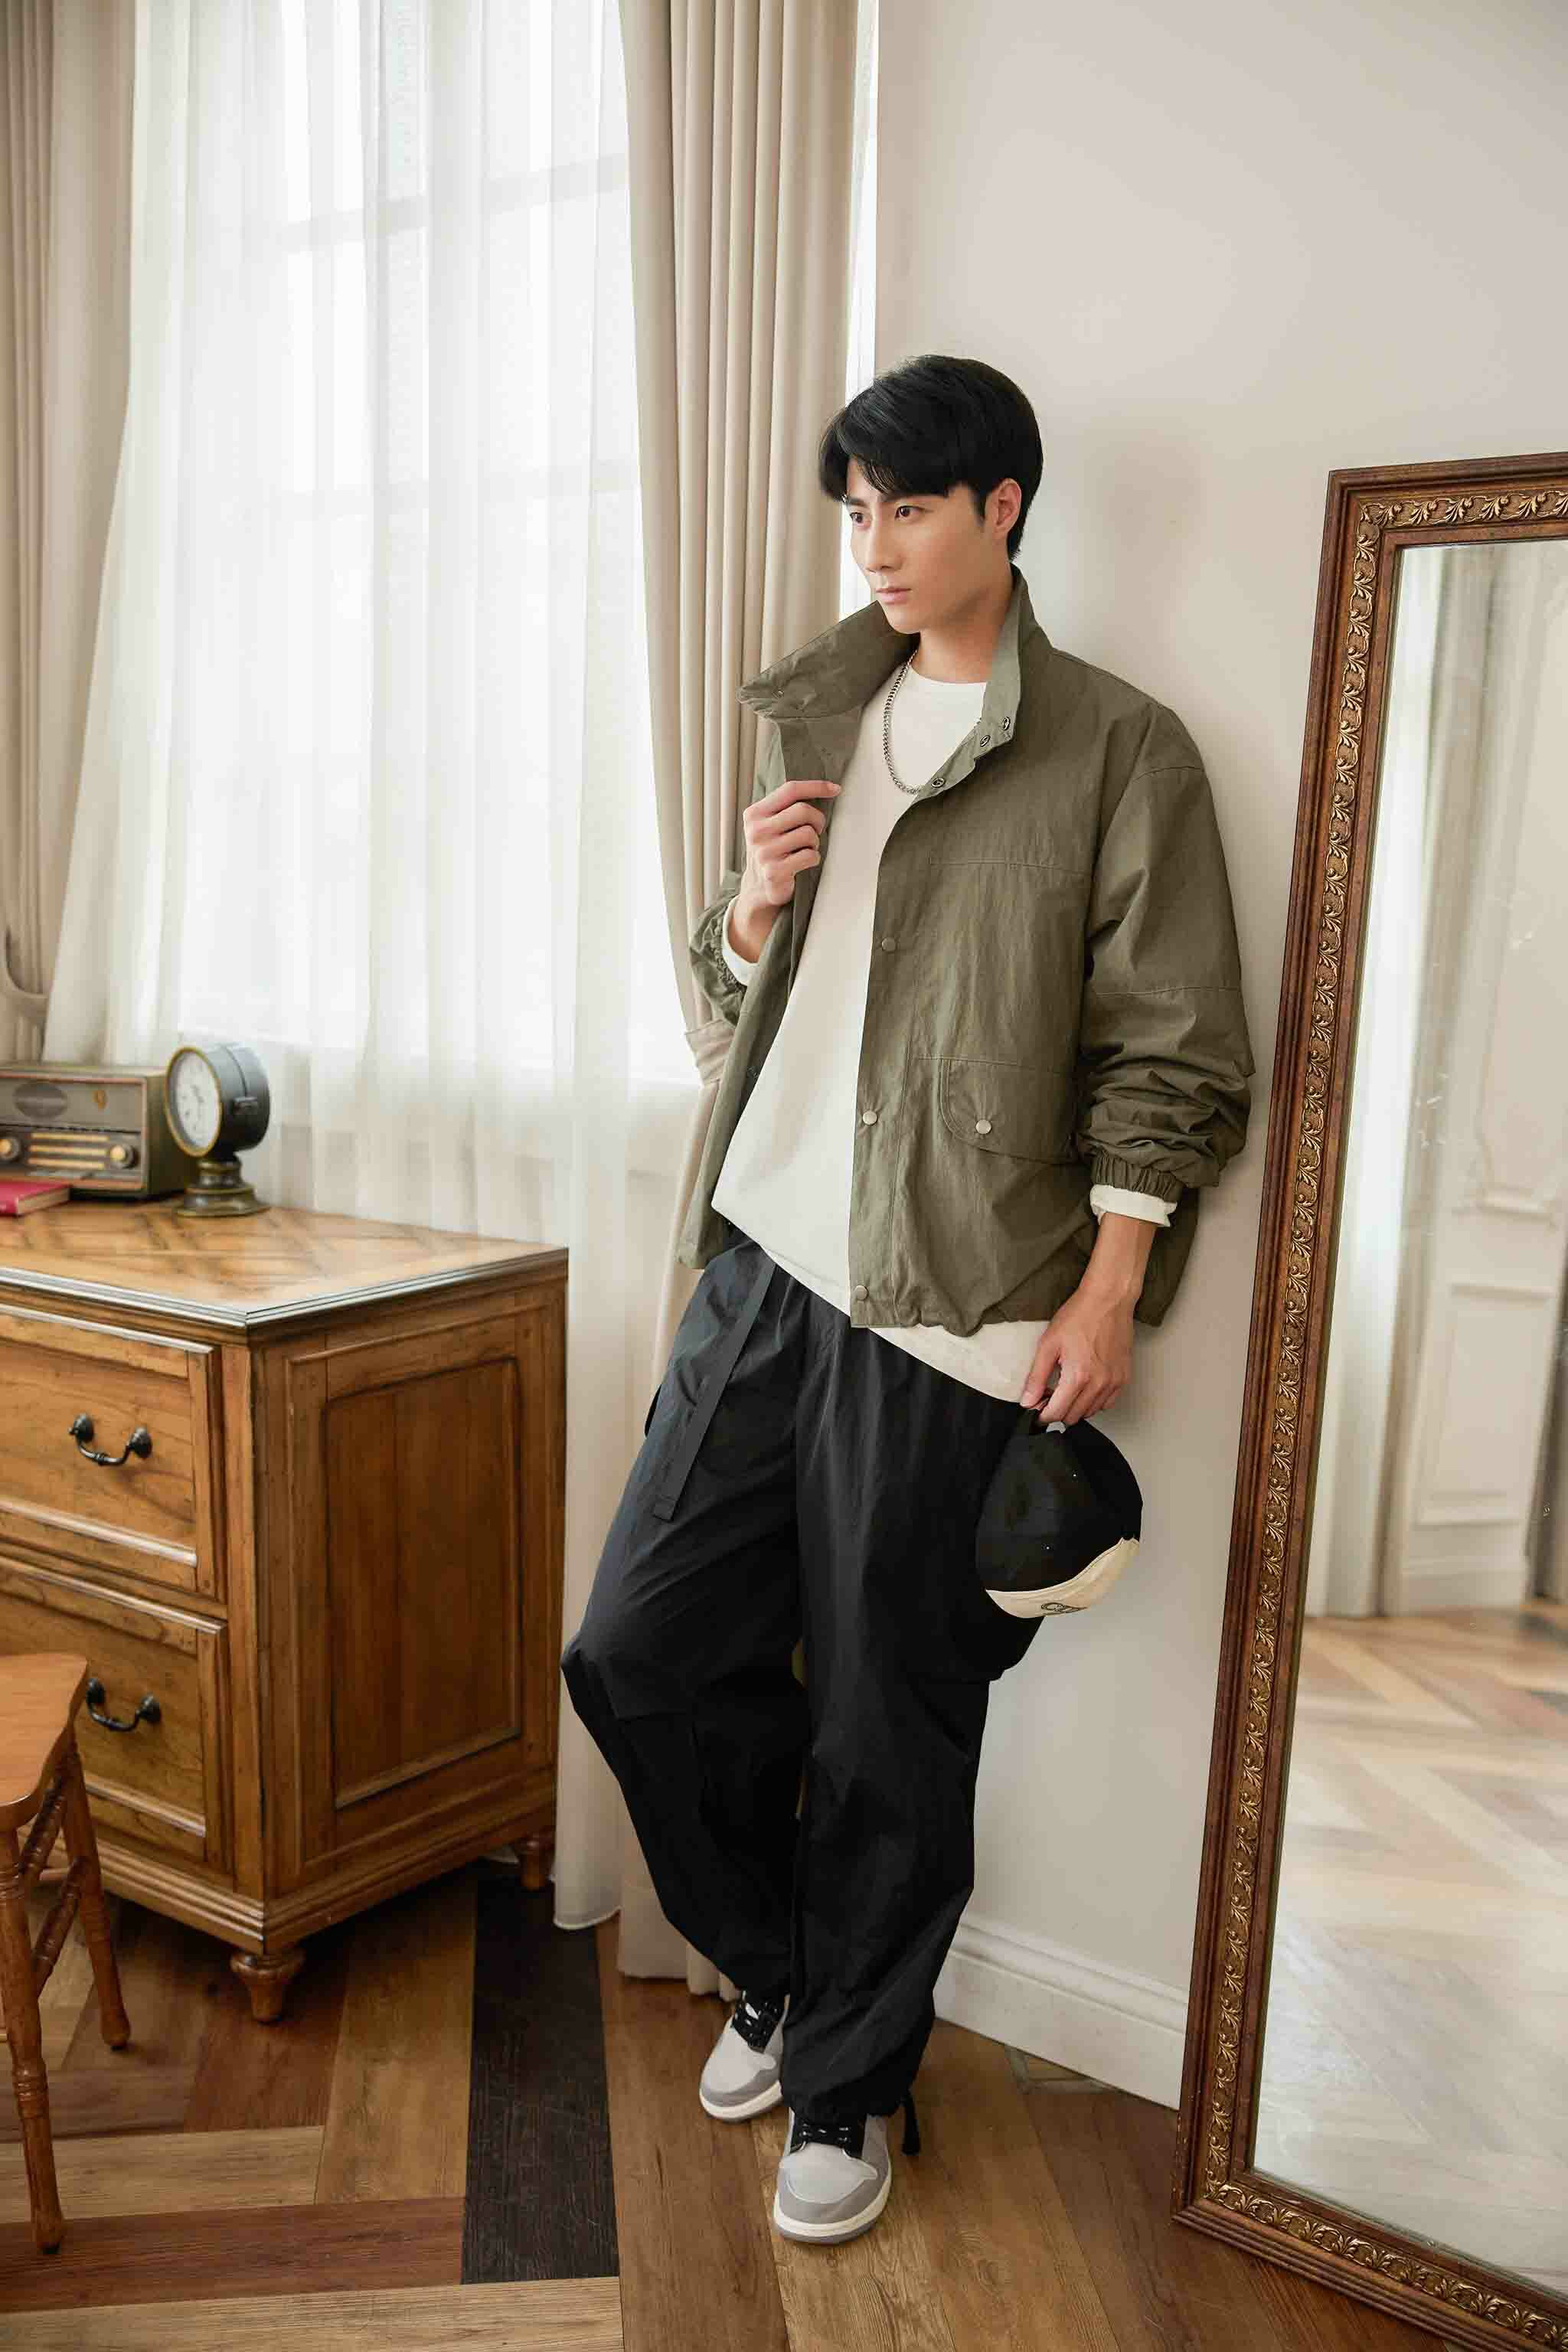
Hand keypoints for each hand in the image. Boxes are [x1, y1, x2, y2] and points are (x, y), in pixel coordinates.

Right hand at [740, 776, 840, 909]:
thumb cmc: (772, 850)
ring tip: (805, 849)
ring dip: (815, 842)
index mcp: (754, 814)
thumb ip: (785, 807)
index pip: (790, 790)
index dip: (816, 787)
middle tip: (817, 830)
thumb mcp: (769, 824)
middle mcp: (756, 831)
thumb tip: (827, 789)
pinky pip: (810, 856)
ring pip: (809, 834)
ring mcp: (764, 852)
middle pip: (803, 810)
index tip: (835, 789)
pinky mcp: (774, 871)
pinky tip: (803, 862)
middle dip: (818, 820)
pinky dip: (814, 858)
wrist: (759, 887)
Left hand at [1019, 1282, 1134, 1423]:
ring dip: (1075, 1407)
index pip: (1057, 1413)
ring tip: (1066, 1388)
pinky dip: (1093, 1401)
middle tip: (1048, 1395)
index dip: (1042, 1415)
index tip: (1036, 1410)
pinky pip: (1107, 1403)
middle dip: (1057, 1410)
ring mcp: (1114, 1382)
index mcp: (1078, 1376)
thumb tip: (1027, 1401)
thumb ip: (1036, 1377)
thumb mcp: (1048, 1344)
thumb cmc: (1079, 1316)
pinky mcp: (1123, 1378)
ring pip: (1090, 1412)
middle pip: (1073, 1417)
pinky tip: (1084, 1386)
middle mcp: (1099, 1384)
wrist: (1108, 1300)